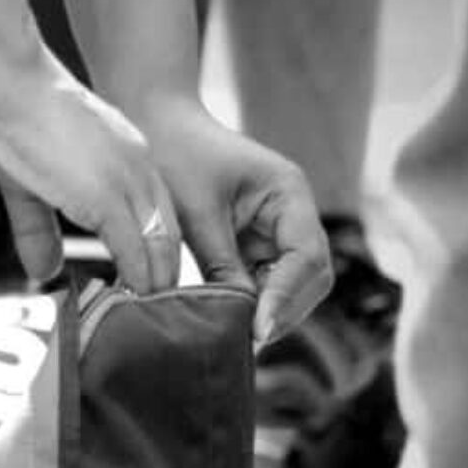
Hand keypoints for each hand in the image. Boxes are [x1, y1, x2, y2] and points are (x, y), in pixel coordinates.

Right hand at [0, 54, 180, 295]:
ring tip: (147, 316)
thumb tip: (43, 272)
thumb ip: (39, 231)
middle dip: (163, 279)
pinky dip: (134, 277)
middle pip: (169, 236)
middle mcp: (139, 171)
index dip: (155, 257)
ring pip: (159, 246)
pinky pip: (131, 247)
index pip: (158, 218)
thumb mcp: (30, 183)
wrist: (10, 83)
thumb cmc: (14, 117)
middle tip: (155, 314)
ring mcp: (125, 182)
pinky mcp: (103, 195)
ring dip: (154, 284)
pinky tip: (129, 296)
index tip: (147, 288)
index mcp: (129, 160)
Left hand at [127, 94, 331, 347]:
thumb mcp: (195, 211)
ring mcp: (276, 230)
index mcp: (289, 193)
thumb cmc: (174, 155)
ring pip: (290, 285)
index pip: (306, 256)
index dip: (286, 296)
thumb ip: (220, 263)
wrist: (156, 126)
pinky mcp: (254, 243)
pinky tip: (225, 322)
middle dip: (283, 310)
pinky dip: (250, 303)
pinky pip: (263, 282)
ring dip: (267, 311)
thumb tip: (238, 317)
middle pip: (310, 277)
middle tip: (246, 341)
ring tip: (234, 338)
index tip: (258, 328)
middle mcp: (293, 213)